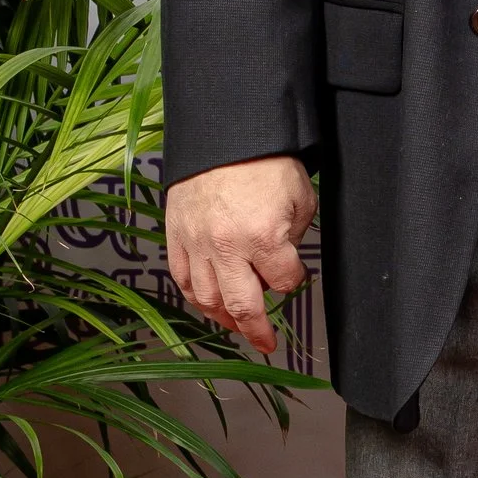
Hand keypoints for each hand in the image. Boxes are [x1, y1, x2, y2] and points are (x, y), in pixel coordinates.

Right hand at [165, 154, 316, 357]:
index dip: (293, 280)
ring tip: (237, 326)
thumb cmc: (266, 161)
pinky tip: (209, 303)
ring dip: (224, 319)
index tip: (294, 273)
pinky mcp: (176, 237)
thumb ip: (294, 234)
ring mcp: (197, 244)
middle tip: (266, 343)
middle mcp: (227, 248)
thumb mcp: (300, 196)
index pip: (285, 281)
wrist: (223, 133)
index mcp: (263, 237)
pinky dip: (196, 297)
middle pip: (243, 307)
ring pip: (208, 300)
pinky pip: (184, 280)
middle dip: (258, 330)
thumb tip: (283, 257)